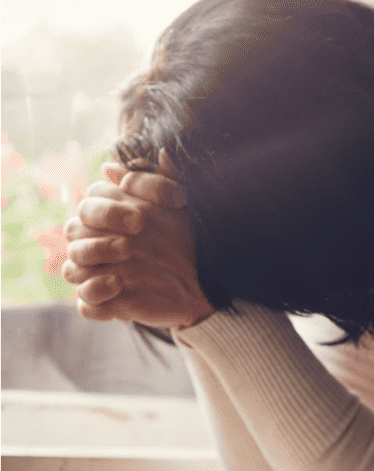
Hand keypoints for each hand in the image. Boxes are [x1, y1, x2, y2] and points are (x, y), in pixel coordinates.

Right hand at [63, 164, 214, 330]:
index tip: (141, 218)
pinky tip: (117, 284)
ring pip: (71, 267)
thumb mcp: (177, 204)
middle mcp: (98, 242)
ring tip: (126, 254)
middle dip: (100, 231)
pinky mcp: (106, 304)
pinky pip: (84, 304)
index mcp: (109, 215)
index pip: (89, 205)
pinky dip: (94, 292)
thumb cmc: (185, 234)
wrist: (205, 276)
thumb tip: (113, 166)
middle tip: (136, 233)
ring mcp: (99, 274)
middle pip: (73, 232)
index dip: (109, 209)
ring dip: (93, 257)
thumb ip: (154, 180)